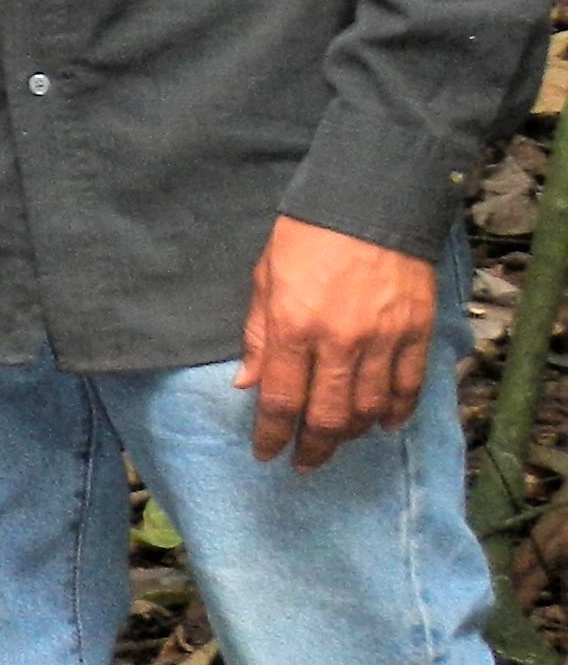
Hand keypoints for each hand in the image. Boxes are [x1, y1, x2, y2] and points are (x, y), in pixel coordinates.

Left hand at [240, 216, 436, 468]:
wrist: (370, 202)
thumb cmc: (305, 237)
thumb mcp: (264, 281)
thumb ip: (258, 337)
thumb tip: (247, 385)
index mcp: (293, 329)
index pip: (281, 401)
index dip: (272, 436)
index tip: (267, 454)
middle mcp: (339, 342)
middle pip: (328, 416)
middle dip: (313, 447)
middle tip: (304, 462)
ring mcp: (383, 340)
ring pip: (370, 408)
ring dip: (353, 434)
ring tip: (338, 443)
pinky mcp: (417, 331)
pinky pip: (410, 386)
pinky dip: (398, 411)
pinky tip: (386, 425)